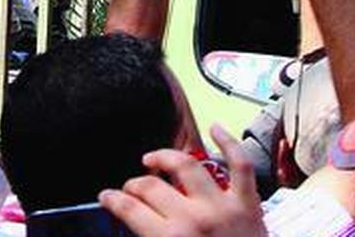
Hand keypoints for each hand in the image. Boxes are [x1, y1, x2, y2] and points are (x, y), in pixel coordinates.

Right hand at [100, 124, 266, 236]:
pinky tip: (215, 128)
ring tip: (153, 159)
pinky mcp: (248, 203)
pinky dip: (228, 141)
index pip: (129, 209)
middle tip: (131, 188)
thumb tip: (136, 229)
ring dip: (164, 157)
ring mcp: (223, 206)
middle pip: (151, 186)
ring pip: (186, 165)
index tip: (106, 196)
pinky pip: (239, 163)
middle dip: (134, 185)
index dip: (112, 199)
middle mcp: (194, 218)